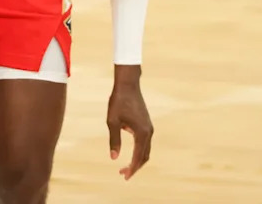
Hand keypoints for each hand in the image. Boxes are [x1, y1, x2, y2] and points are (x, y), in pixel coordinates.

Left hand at [106, 65, 152, 180]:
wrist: (128, 84)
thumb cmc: (118, 101)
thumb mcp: (112, 121)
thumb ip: (114, 140)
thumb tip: (114, 157)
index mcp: (141, 133)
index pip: (138, 157)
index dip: (132, 168)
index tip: (124, 176)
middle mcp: (149, 132)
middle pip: (144, 156)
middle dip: (135, 167)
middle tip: (123, 174)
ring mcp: (149, 127)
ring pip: (146, 150)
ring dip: (138, 160)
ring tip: (125, 167)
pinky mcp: (147, 124)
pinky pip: (145, 142)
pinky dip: (139, 151)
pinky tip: (130, 153)